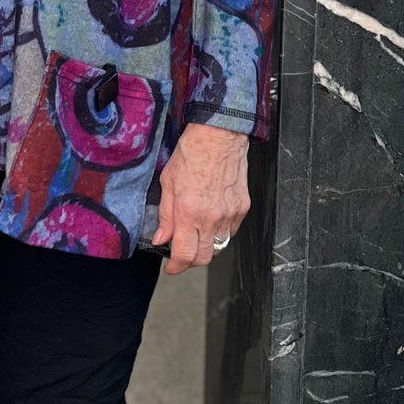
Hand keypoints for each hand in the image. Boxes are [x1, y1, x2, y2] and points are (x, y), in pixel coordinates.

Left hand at [152, 123, 249, 275]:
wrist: (219, 135)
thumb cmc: (192, 152)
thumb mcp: (168, 183)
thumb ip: (165, 216)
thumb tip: (161, 238)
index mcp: (188, 212)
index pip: (184, 255)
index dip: (176, 267)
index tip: (171, 268)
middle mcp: (210, 217)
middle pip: (204, 258)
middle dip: (191, 261)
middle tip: (182, 253)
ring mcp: (229, 213)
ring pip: (219, 246)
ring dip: (207, 246)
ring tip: (197, 232)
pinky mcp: (242, 207)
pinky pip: (232, 230)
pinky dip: (221, 231)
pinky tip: (212, 218)